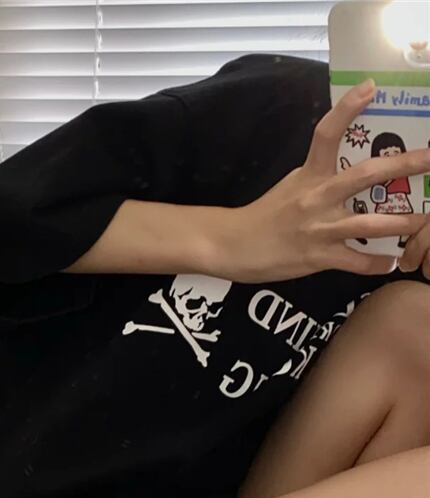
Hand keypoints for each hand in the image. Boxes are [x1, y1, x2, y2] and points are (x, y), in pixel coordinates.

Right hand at [221, 81, 429, 281]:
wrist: (233, 246)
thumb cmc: (265, 216)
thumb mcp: (292, 185)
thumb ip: (319, 177)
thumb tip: (350, 172)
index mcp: (309, 175)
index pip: (326, 133)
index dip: (348, 108)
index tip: (371, 87)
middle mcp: (317, 198)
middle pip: (365, 175)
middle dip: (403, 166)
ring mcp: (319, 228)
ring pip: (369, 225)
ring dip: (402, 223)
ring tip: (424, 221)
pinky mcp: (317, 257)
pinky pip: (355, 262)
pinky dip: (377, 263)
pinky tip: (392, 262)